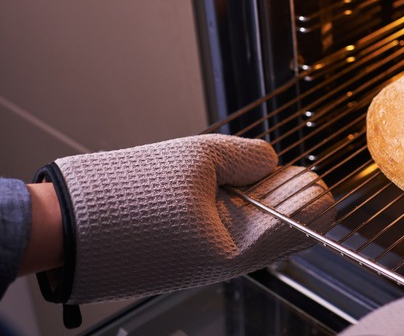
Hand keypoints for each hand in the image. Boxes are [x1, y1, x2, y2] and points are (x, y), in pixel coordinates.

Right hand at [34, 134, 332, 304]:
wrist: (68, 226)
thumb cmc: (132, 195)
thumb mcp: (201, 158)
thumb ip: (248, 157)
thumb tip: (272, 159)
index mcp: (239, 249)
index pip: (299, 227)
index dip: (311, 198)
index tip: (319, 179)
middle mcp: (226, 261)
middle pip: (278, 229)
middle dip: (290, 198)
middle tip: (303, 176)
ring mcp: (204, 259)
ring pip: (252, 228)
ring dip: (264, 200)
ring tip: (272, 175)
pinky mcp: (185, 253)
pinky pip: (226, 230)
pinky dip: (239, 208)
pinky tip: (241, 188)